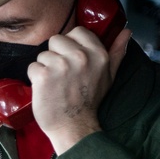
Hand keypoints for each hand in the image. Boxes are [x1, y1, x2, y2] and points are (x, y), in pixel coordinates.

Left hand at [28, 26, 131, 153]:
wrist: (74, 127)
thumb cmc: (90, 102)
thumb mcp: (109, 76)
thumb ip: (117, 52)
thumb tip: (126, 31)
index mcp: (98, 54)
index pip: (77, 31)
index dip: (71, 45)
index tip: (71, 60)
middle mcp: (80, 57)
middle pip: (56, 40)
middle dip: (56, 55)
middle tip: (62, 75)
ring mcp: (60, 65)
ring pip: (43, 54)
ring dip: (45, 68)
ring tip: (55, 84)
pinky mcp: (43, 75)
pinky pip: (32, 67)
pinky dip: (35, 78)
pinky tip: (45, 89)